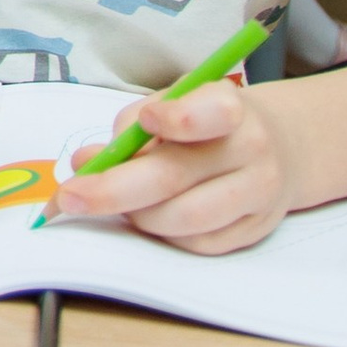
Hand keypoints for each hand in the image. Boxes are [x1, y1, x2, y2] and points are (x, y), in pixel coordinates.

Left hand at [51, 78, 291, 253]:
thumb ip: (131, 127)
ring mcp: (259, 194)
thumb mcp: (172, 103)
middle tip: (70, 197)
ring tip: (111, 204)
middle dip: (114, 190)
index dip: (179, 119)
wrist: (277, 147)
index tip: (147, 122)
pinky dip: (163, 234)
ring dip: (137, 215)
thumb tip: (87, 163)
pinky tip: (145, 217)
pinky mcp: (256, 230)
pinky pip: (199, 243)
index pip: (211, 113)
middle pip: (177, 176)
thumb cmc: (204, 119)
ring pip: (186, 219)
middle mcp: (251, 151)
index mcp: (228, 106)